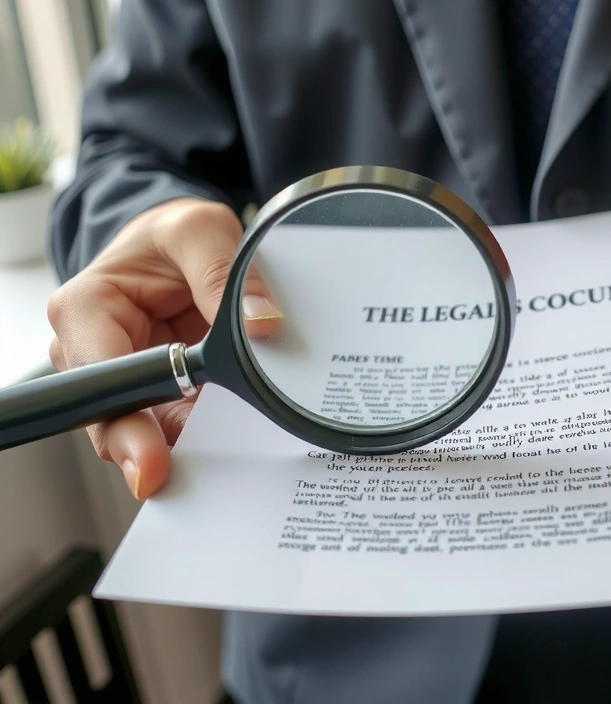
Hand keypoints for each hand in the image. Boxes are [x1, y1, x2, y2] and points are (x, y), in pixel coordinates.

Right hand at [47, 198, 281, 499]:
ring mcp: (132, 382)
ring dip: (193, 447)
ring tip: (236, 454)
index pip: (100, 380)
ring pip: (154, 434)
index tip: (153, 459)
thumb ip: (228, 273)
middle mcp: (97, 354)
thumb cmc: (174, 235)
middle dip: (154, 452)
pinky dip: (213, 437)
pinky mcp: (166, 396)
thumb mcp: (200, 231)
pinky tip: (242, 442)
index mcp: (88, 310)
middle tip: (192, 477)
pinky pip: (186, 427)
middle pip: (118, 423)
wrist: (183, 244)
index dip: (126, 424)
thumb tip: (260, 324)